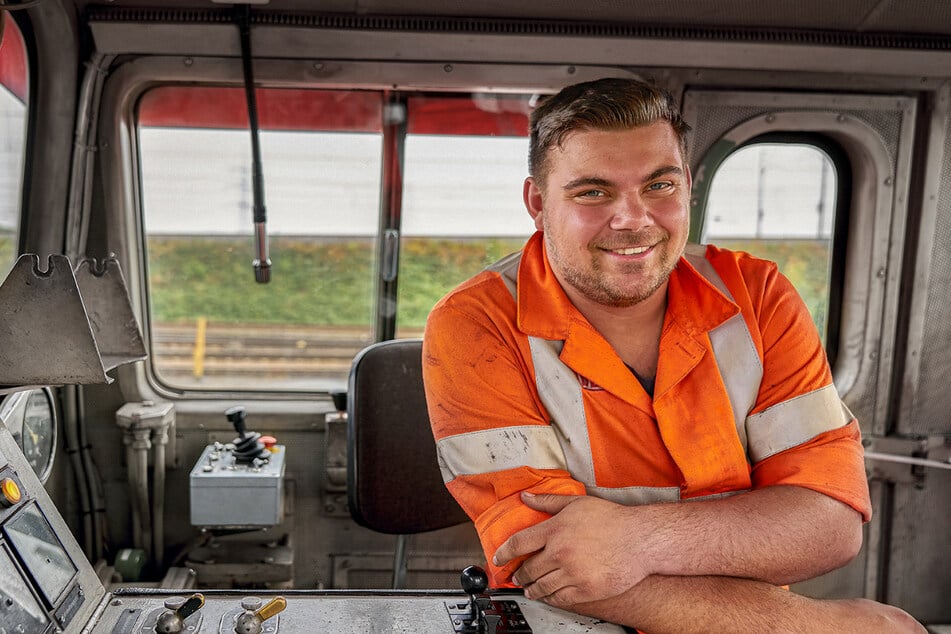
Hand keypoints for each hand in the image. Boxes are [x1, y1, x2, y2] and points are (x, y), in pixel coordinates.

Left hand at [493, 492, 651, 606]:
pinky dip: (549, 598)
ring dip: (531, 588)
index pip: (519, 543)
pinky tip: (548, 595)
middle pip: (528, 568)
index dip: (504, 552)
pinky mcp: (585, 590)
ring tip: (529, 588)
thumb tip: (526, 497)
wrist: (640, 540)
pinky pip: (559, 598)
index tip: (498, 559)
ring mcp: (572, 573)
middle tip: (515, 575)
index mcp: (556, 529)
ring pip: (541, 586)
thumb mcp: (577, 503)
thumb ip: (549, 501)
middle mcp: (560, 552)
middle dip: (518, 574)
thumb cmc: (612, 520)